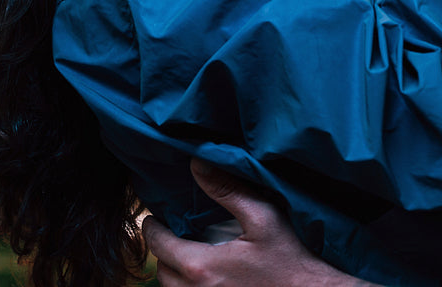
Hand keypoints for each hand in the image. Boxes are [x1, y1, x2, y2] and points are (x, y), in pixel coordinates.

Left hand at [145, 160, 370, 286]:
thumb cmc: (288, 261)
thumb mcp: (263, 218)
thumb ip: (228, 190)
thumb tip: (197, 165)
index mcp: (201, 267)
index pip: (159, 245)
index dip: (152, 228)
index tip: (153, 218)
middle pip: (162, 271)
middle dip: (164, 251)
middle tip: (173, 233)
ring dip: (174, 271)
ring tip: (187, 254)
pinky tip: (206, 276)